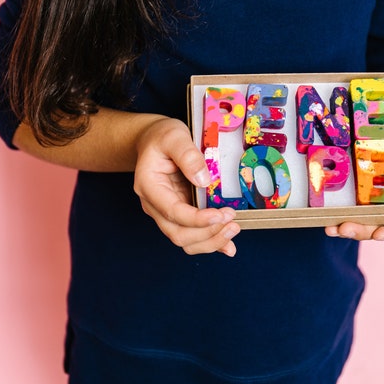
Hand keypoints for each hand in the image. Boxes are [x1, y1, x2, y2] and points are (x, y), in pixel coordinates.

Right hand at [133, 117, 240, 256]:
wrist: (155, 140)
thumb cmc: (162, 137)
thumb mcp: (174, 136)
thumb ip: (188, 155)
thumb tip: (203, 180)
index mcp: (149, 187)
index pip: (173, 212)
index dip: (198, 219)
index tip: (222, 214)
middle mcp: (155, 205)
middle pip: (178, 234)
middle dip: (208, 233)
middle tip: (232, 220)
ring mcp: (166, 212)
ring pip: (186, 241)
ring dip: (211, 241)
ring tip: (233, 229)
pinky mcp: (179, 214)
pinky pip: (193, 235)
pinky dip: (211, 242)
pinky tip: (228, 246)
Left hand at [325, 103, 383, 241]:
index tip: (379, 234)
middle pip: (377, 224)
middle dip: (361, 230)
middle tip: (343, 228)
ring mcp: (370, 191)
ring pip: (359, 217)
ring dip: (344, 226)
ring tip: (330, 228)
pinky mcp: (355, 182)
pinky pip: (345, 200)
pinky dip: (335, 209)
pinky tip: (321, 211)